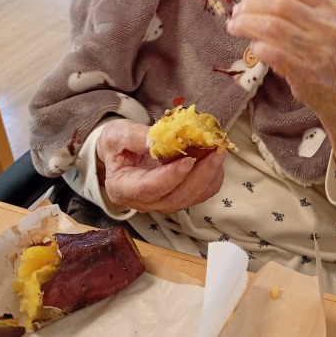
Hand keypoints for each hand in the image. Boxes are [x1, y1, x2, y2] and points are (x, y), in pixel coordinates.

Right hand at [96, 119, 225, 213]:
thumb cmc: (117, 143)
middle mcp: (142, 202)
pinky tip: (215, 159)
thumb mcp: (118, 134)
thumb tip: (157, 141)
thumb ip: (136, 137)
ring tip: (218, 152)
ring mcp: (160, 202)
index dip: (170, 177)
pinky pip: (198, 195)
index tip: (189, 160)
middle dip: (199, 177)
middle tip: (214, 153)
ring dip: (208, 177)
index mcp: (123, 188)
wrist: (120, 152)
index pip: (149, 189)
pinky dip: (210, 179)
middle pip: (174, 199)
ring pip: (189, 199)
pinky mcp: (175, 197)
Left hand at [226, 0, 335, 186]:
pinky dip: (257, 46)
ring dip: (246, 24)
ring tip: (234, 26)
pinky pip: (272, 52)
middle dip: (251, 5)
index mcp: (331, 6)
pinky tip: (252, 46)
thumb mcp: (313, 20)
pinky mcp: (306, 71)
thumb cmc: (320, 50)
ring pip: (272, 27)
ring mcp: (318, 49)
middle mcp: (328, 25)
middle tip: (237, 11)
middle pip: (279, 5)